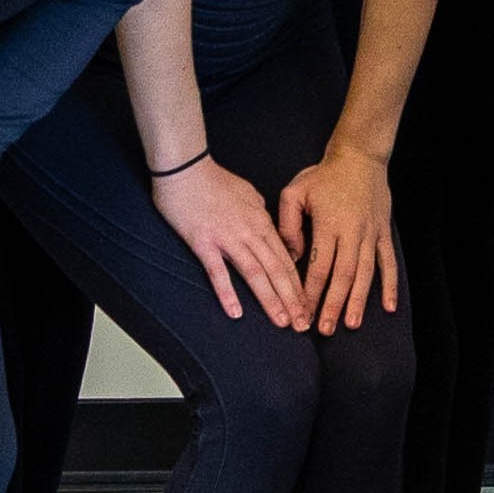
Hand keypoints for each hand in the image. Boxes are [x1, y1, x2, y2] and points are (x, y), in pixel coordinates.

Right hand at [153, 155, 304, 325]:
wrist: (185, 168)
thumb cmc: (214, 179)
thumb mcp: (248, 193)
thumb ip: (259, 213)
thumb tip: (265, 225)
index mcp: (261, 222)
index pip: (286, 259)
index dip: (298, 284)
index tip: (307, 304)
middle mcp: (250, 232)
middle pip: (277, 270)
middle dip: (292, 299)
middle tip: (303, 324)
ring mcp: (227, 238)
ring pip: (256, 274)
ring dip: (270, 300)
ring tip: (283, 322)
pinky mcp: (203, 242)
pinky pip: (218, 272)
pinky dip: (228, 293)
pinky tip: (236, 313)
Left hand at [278, 147, 400, 333]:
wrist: (360, 156)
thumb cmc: (323, 175)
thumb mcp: (295, 192)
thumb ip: (288, 224)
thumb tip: (291, 255)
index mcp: (328, 225)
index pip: (318, 267)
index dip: (310, 293)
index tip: (303, 313)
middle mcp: (352, 233)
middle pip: (342, 275)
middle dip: (333, 304)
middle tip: (325, 329)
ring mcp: (371, 234)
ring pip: (365, 273)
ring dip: (358, 300)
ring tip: (351, 324)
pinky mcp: (384, 233)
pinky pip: (388, 262)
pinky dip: (390, 285)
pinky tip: (388, 306)